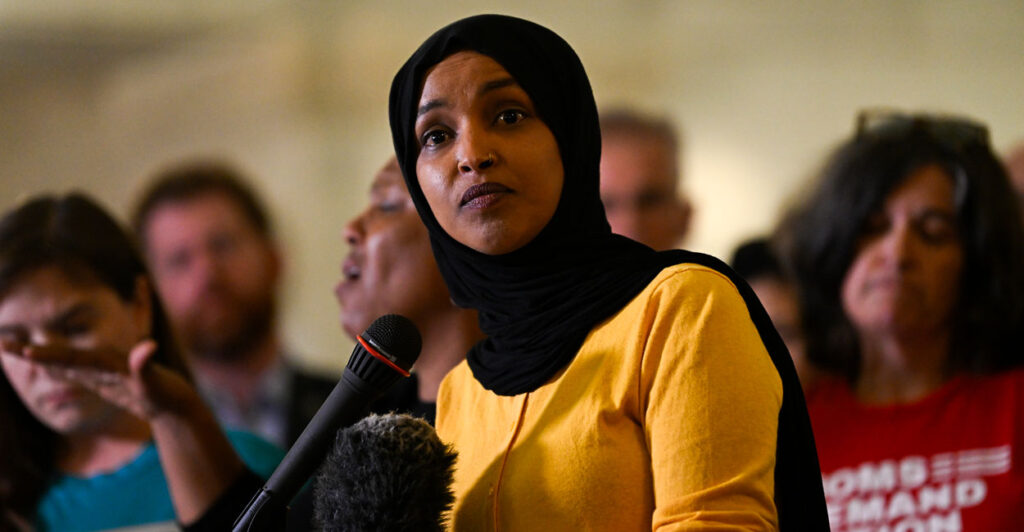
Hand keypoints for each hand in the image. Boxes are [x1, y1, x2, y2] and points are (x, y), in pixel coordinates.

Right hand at [1, 339, 196, 420]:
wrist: (174, 402)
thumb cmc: (167, 394)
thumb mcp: (156, 384)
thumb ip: (147, 367)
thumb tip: (149, 346)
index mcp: (111, 362)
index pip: (75, 357)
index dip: (51, 355)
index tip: (27, 352)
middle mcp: (103, 363)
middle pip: (64, 356)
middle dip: (35, 351)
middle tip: (4, 345)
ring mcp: (101, 371)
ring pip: (64, 361)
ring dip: (40, 356)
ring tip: (11, 348)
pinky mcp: (101, 380)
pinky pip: (72, 371)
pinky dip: (55, 366)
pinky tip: (39, 362)